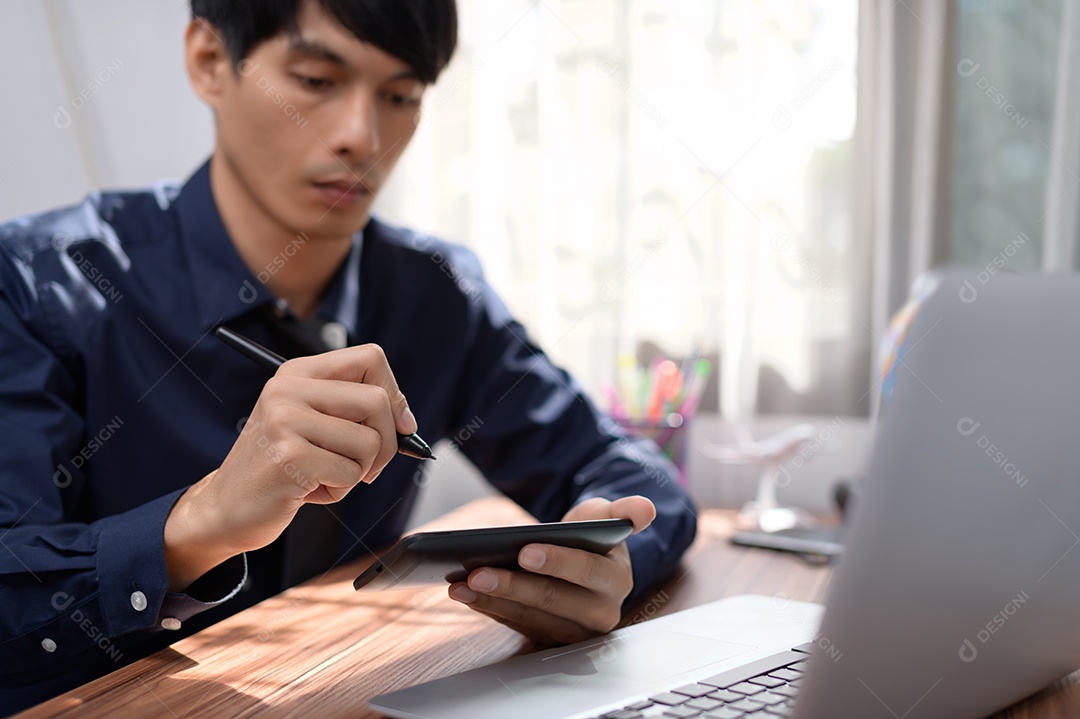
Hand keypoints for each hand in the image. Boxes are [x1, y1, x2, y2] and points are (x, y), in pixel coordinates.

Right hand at [164, 343, 415, 590]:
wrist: (226, 507)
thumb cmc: (283, 468)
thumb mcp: (315, 425)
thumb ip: (354, 412)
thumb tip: (408, 421)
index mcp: (297, 372)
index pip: (370, 358)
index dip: (395, 394)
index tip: (400, 424)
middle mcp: (288, 388)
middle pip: (377, 401)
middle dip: (387, 443)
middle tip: (367, 466)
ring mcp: (285, 420)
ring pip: (370, 442)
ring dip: (359, 472)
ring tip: (324, 476)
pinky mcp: (289, 456)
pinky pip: (351, 473)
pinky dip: (340, 491)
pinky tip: (308, 491)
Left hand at [448, 496, 656, 643]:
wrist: (586, 560)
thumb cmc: (593, 535)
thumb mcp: (607, 516)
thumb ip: (623, 511)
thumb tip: (645, 508)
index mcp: (617, 580)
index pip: (587, 572)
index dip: (557, 561)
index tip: (524, 551)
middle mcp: (600, 613)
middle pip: (553, 600)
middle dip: (513, 585)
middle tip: (478, 572)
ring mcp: (573, 632)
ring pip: (531, 617)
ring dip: (493, 600)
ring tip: (461, 584)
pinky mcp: (549, 640)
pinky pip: (517, 626)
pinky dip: (490, 609)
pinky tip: (467, 594)